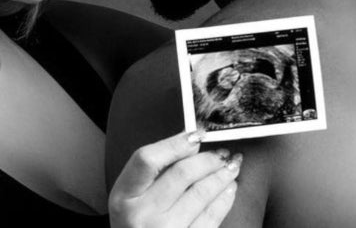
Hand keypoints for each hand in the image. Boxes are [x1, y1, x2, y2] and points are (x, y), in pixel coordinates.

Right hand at [109, 131, 241, 227]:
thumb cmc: (136, 221)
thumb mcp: (130, 196)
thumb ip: (153, 170)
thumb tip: (190, 141)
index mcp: (124, 195)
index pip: (148, 159)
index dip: (175, 144)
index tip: (196, 135)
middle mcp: (142, 214)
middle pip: (182, 174)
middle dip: (208, 159)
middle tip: (221, 153)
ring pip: (202, 193)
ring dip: (222, 175)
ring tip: (231, 166)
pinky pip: (212, 217)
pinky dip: (224, 198)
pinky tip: (229, 188)